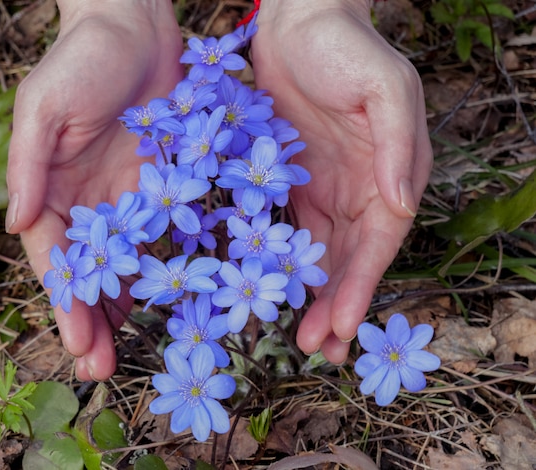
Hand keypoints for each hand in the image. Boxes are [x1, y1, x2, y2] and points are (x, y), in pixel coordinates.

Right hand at [6, 0, 183, 380]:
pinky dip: (169, 268)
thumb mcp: (44, 107)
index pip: (57, 262)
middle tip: (104, 370)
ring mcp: (130, 199)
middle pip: (91, 275)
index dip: (67, 306)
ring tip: (137, 351)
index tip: (80, 347)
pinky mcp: (165, 187)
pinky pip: (167, 235)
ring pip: (129, 265)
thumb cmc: (82, 60)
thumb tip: (22, 222)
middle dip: (95, 321)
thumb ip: (31, 165)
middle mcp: (91, 205)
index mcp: (54, 193)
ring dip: (130, 309)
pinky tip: (179, 300)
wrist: (136, 26)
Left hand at [252, 0, 432, 362]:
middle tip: (319, 350)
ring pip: (321, 255)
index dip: (361, 286)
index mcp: (390, 175)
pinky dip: (286, 264)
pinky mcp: (292, 184)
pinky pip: (292, 231)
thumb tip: (400, 204)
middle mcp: (362, 190)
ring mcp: (326, 189)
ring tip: (300, 338)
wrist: (298, 24)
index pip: (378, 243)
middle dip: (336, 305)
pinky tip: (273, 290)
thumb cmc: (345, 49)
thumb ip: (395, 145)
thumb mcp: (383, 87)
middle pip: (350, 260)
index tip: (342, 325)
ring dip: (312, 296)